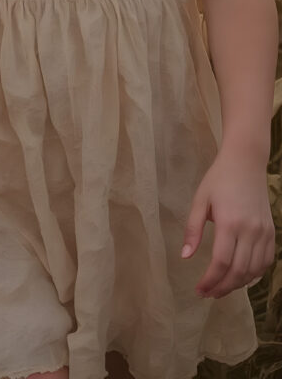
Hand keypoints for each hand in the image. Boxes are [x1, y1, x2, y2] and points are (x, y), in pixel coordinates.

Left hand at [181, 147, 275, 298]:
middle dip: (222, 288)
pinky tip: (241, 276)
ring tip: (221, 288)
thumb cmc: (218, 179)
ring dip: (238, 284)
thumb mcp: (200, 200)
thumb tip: (185, 256)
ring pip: (254, 270)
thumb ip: (192, 229)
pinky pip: (266, 261)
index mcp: (230, 222)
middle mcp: (250, 230)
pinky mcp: (271, 231)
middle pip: (238, 271)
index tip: (199, 290)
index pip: (221, 262)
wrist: (246, 162)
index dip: (210, 281)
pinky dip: (255, 274)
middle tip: (208, 294)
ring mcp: (264, 232)